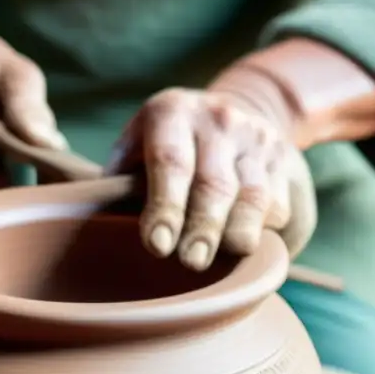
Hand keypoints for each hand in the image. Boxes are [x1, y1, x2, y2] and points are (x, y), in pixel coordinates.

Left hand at [110, 87, 316, 270]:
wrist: (233, 112)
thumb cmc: (166, 146)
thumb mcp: (137, 145)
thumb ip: (118, 180)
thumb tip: (93, 228)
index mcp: (172, 112)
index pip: (170, 162)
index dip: (164, 205)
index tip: (156, 245)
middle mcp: (218, 119)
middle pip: (213, 184)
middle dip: (202, 227)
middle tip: (191, 261)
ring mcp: (255, 139)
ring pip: (252, 196)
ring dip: (237, 233)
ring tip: (226, 259)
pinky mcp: (281, 161)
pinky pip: (276, 204)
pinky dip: (263, 229)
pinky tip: (245, 246)